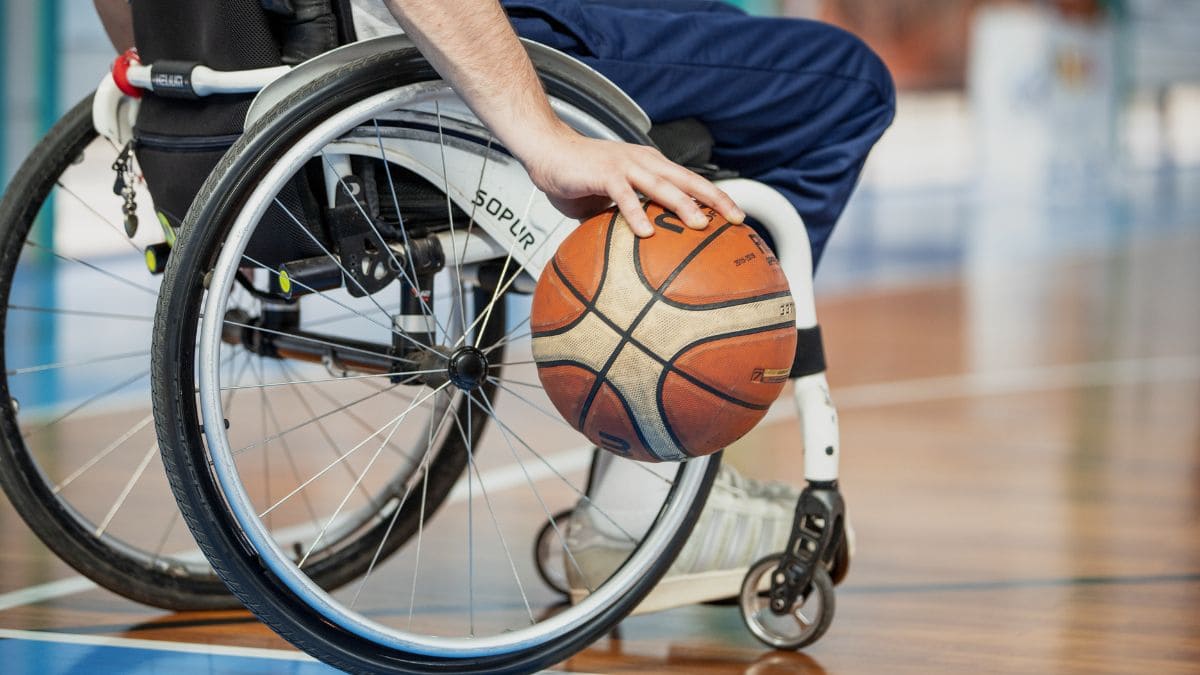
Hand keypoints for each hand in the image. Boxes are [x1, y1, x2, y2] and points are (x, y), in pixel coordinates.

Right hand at [517, 123, 744, 236]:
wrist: (546, 149)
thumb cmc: (579, 175)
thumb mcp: (612, 199)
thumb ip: (629, 217)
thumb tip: (640, 249)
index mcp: (650, 166)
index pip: (690, 181)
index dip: (715, 197)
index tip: (737, 216)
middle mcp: (643, 161)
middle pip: (687, 180)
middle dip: (714, 199)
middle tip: (736, 219)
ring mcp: (624, 165)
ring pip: (661, 185)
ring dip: (682, 205)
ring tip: (700, 225)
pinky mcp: (603, 173)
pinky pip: (623, 195)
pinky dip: (636, 213)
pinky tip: (645, 232)